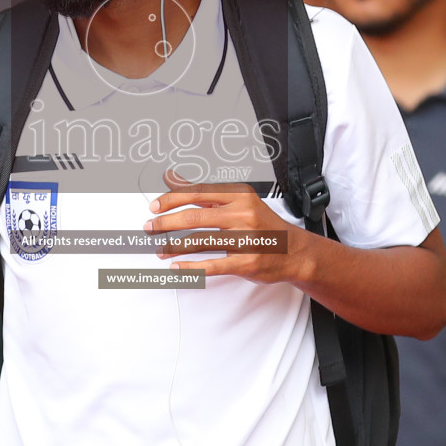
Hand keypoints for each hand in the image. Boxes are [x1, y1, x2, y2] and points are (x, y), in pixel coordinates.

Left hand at [145, 168, 310, 284]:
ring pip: (200, 241)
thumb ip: (204, 193)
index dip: (171, 199)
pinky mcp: (247, 262)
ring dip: (174, 247)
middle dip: (166, 223)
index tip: (154, 207)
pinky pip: (212, 265)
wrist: (295, 252)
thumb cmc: (263, 226)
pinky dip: (191, 268)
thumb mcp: (237, 201)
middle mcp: (243, 214)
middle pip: (195, 217)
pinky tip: (177, 268)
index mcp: (239, 195)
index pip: (198, 193)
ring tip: (160, 250)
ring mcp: (246, 239)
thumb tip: (173, 177)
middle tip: (150, 228)